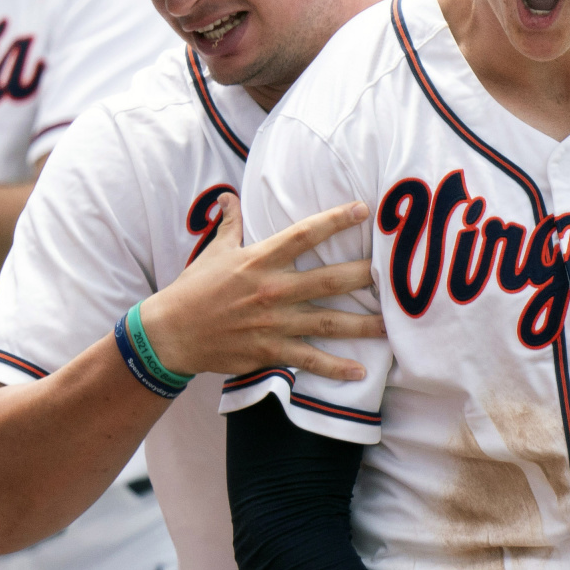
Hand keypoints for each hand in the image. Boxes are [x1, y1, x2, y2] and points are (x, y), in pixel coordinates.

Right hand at [139, 193, 384, 382]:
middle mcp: (272, 289)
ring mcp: (274, 322)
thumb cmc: (193, 289)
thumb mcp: (213, 251)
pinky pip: (310, 359)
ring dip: (364, 325)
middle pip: (329, 280)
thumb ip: (229, 223)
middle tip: (397, 272)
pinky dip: (335, 368)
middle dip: (366, 275)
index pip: (303, 234)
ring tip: (394, 326)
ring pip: (328, 322)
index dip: (334, 220)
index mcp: (259, 259)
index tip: (364, 209)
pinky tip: (360, 372)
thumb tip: (230, 197)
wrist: (171, 333)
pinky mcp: (270, 350)